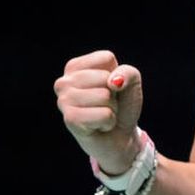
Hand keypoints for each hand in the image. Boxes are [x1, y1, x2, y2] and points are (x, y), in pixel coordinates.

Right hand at [54, 50, 143, 174]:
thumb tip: (113, 82)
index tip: (109, 87)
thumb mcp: (131, 81)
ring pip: (104, 96)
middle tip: (106, 104)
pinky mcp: (70, 119)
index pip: (106, 58)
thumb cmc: (121, 104)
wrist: (119, 136)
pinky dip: (109, 121)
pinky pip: (104, 114)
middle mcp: (64, 81)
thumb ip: (128, 72)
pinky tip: (99, 126)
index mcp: (75, 67)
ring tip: (102, 114)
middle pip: (104, 77)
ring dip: (111, 108)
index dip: (116, 74)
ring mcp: (63, 101)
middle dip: (113, 94)